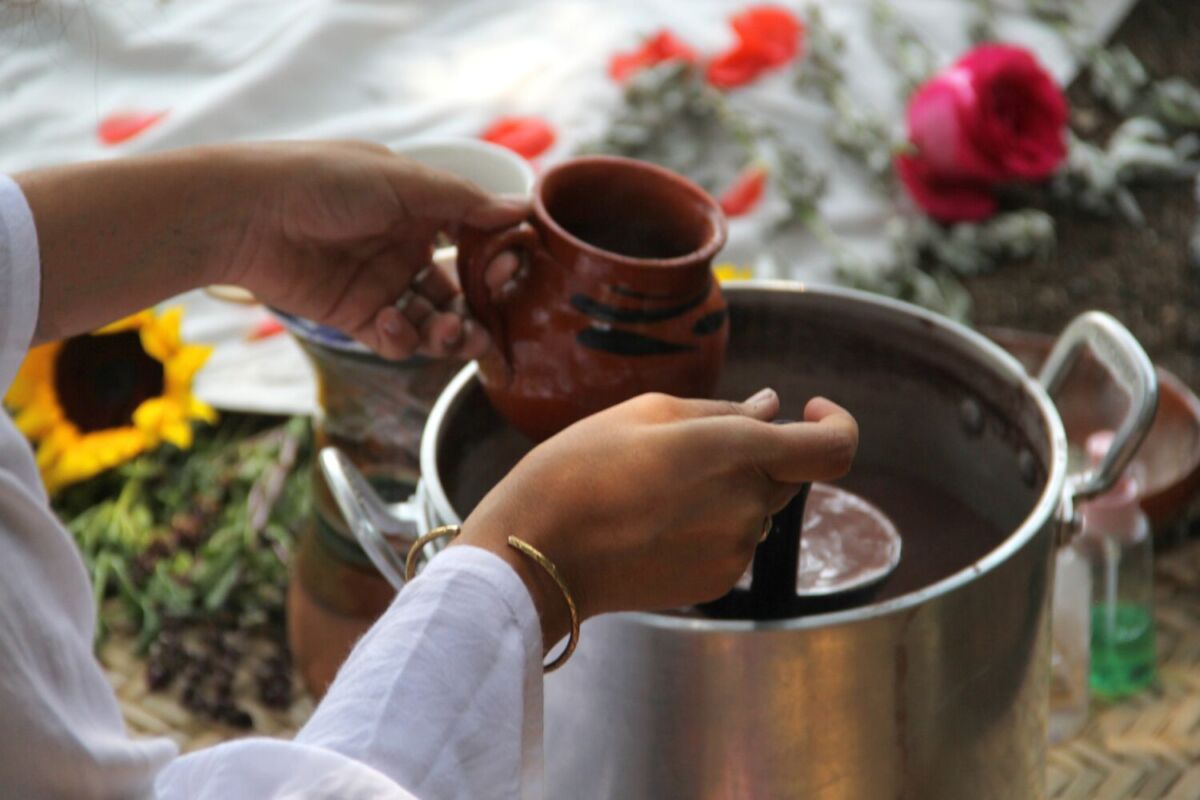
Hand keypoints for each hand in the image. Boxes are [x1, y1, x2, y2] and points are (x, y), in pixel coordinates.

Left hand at [219, 141, 526, 358]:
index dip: (495, 257)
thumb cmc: (320, 181)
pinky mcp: (356, 318)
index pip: (475, 237)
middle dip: (478, 310)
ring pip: (435, 321)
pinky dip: (403, 339)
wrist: (245, 215)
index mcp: (419, 208)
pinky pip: (396, 339)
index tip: (507, 268)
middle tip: (482, 321)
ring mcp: (382, 284)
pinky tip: (391, 323)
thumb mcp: (401, 181)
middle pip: (461, 289)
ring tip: (447, 334)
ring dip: (449, 333)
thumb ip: (464, 202)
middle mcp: (405, 247)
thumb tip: (522, 209)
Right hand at [455, 389, 858, 650]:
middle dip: (754, 455)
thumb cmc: (581, 467)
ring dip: (727, 491)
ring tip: (653, 487)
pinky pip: (733, 541)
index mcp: (737, 452)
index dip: (835, 425)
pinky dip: (709, 525)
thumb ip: (723, 410)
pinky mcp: (717, 582)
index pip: (834, 448)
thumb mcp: (647, 412)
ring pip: (756, 509)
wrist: (536, 552)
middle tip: (683, 448)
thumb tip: (772, 408)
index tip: (806, 411)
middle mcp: (748, 506)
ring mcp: (735, 551)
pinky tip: (653, 522)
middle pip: (786, 475)